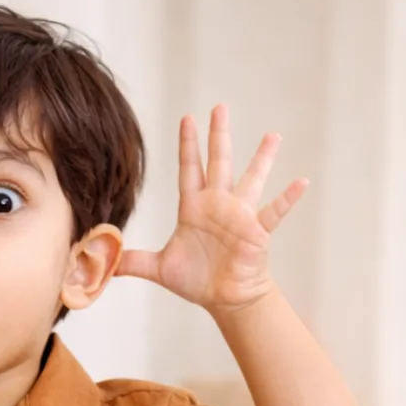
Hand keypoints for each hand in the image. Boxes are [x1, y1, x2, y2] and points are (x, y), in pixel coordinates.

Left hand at [117, 104, 306, 312]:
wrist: (225, 298)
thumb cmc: (196, 280)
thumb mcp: (159, 269)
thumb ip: (132, 261)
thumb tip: (103, 261)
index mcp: (194, 208)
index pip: (189, 170)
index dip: (188, 145)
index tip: (187, 118)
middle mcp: (218, 204)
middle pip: (219, 163)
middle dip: (219, 136)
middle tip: (221, 106)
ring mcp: (240, 216)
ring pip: (252, 179)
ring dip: (262, 159)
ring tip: (272, 135)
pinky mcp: (257, 232)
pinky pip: (275, 211)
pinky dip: (288, 198)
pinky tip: (301, 181)